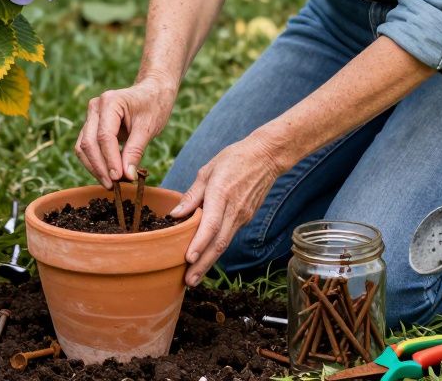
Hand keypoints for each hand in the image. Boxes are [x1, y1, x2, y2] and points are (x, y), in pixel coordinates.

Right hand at [74, 77, 177, 188]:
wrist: (152, 92)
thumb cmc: (154, 106)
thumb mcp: (148, 128)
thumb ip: (135, 151)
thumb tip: (127, 176)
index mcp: (110, 102)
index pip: (104, 136)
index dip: (110, 160)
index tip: (119, 178)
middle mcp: (95, 107)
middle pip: (89, 143)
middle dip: (100, 167)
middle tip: (113, 186)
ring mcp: (91, 116)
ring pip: (84, 147)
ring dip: (95, 167)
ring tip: (111, 183)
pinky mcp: (91, 125)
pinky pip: (87, 147)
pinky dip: (95, 162)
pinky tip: (108, 174)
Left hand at [168, 135, 285, 286]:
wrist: (266, 157)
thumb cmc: (233, 159)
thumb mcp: (208, 170)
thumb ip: (192, 195)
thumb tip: (174, 216)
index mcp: (221, 194)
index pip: (211, 225)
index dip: (199, 243)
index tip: (188, 259)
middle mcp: (233, 209)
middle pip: (218, 242)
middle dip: (203, 264)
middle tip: (188, 283)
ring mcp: (242, 216)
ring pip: (224, 244)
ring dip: (209, 262)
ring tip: (194, 278)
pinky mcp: (245, 218)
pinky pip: (229, 236)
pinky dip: (216, 250)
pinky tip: (205, 259)